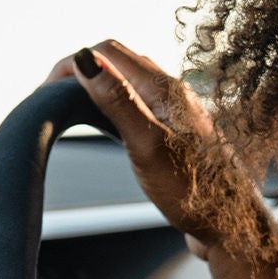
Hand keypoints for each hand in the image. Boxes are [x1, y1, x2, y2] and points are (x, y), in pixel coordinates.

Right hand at [46, 40, 244, 250]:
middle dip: (82, 69)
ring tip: (71, 106)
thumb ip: (117, 101)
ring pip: (129, 80)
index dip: (72, 63)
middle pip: (118, 60)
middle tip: (52, 96)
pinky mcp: (176, 131)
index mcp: (165, 89)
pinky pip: (139, 103)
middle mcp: (172, 93)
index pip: (108, 52)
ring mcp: (176, 111)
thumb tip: (85, 61)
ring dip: (97, 85)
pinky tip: (105, 124)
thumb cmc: (195, 192)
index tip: (46, 89)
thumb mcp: (147, 145)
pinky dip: (113, 103)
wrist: (231, 226)